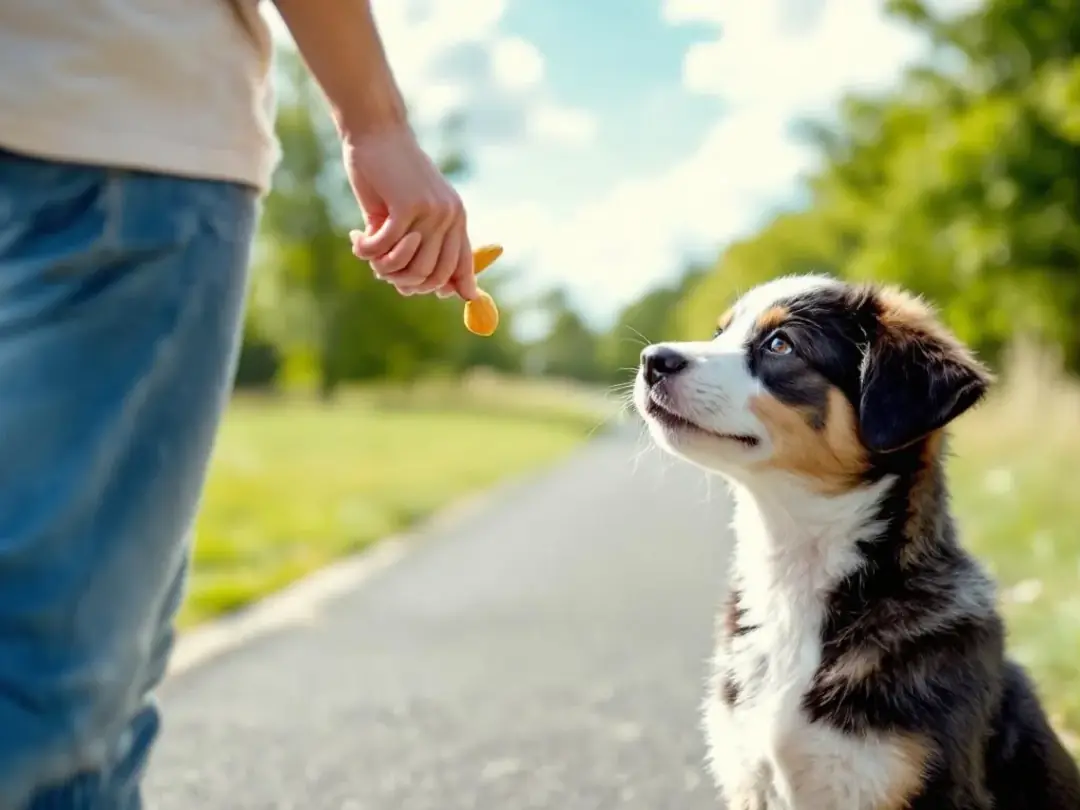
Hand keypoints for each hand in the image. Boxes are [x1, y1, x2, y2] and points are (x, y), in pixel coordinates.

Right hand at [344, 129, 478, 299]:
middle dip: (403, 281)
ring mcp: (432, 212)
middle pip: (432, 276)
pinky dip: (367, 251)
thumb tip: (411, 290)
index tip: (419, 291)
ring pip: (410, 268)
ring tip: (367, 252)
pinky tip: (357, 238)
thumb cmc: (389, 174)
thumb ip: (416, 245)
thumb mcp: (409, 211)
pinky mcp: (407, 207)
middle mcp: (450, 216)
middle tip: (379, 268)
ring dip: (383, 267)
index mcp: (456, 216)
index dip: (445, 287)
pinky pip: (385, 249)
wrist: (377, 132)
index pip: (460, 266)